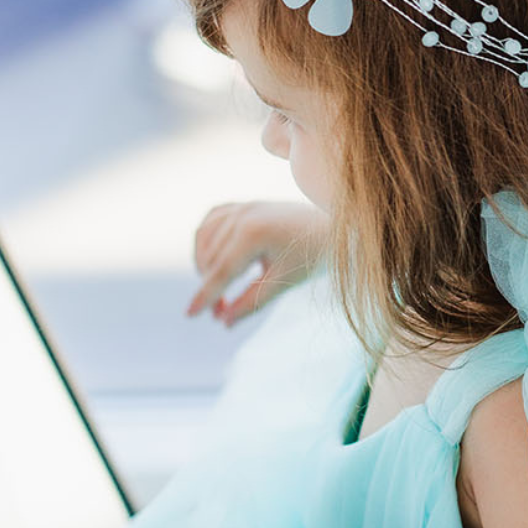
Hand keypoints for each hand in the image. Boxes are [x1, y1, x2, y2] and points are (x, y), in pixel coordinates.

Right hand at [185, 201, 329, 325]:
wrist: (338, 224)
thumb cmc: (315, 254)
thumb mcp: (284, 282)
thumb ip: (252, 302)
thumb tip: (223, 322)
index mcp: (253, 233)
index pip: (221, 271)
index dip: (205, 296)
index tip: (189, 315)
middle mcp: (243, 215)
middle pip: (210, 258)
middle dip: (211, 288)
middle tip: (221, 314)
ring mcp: (243, 206)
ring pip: (205, 238)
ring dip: (205, 265)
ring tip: (220, 291)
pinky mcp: (245, 204)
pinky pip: (212, 221)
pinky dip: (207, 240)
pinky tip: (213, 258)